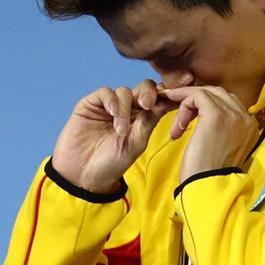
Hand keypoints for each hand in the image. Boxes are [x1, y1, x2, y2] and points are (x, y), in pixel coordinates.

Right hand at [52, 80, 176, 192]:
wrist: (84, 176)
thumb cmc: (111, 164)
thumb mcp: (136, 144)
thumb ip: (150, 121)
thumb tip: (167, 101)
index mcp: (142, 119)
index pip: (159, 100)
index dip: (169, 93)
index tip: (181, 90)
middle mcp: (127, 110)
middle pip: (144, 89)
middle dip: (149, 93)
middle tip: (148, 105)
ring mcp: (109, 106)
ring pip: (125, 91)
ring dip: (125, 109)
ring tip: (120, 130)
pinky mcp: (91, 105)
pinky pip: (105, 93)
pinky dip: (111, 101)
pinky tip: (112, 113)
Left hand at [164, 85, 261, 184]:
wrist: (208, 188)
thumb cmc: (210, 175)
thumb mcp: (222, 150)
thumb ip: (223, 132)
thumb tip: (205, 119)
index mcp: (251, 128)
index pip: (230, 103)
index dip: (208, 105)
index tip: (190, 116)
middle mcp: (246, 118)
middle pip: (220, 94)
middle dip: (197, 100)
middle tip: (180, 113)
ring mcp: (233, 115)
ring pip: (207, 93)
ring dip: (187, 104)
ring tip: (178, 125)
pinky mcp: (216, 115)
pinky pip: (197, 96)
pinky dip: (183, 105)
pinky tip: (177, 126)